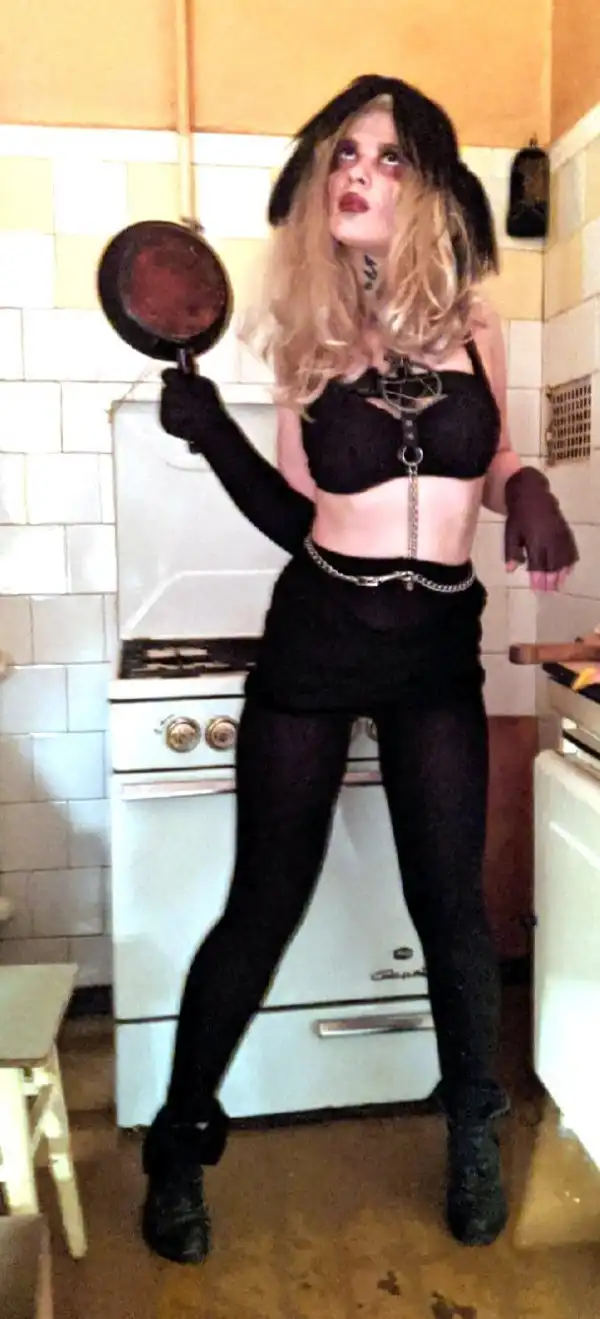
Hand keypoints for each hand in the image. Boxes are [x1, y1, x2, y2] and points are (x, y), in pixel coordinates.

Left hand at [159, 369, 223, 449]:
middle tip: (187, 396)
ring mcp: (164, 411)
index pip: (167, 373)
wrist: (211, 431)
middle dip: (174, 391)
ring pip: (166, 402)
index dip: (174, 376)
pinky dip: (173, 416)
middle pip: (166, 389)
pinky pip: (166, 416)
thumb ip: (191, 377)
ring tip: (189, 410)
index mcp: (176, 383)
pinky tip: (185, 418)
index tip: (180, 378)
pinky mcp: (164, 423)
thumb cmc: (211, 407)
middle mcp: (166, 396)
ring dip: (174, 404)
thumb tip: (185, 372)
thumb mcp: (205, 384)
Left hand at [504, 467, 577, 592]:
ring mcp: (560, 535)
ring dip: (562, 573)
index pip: (538, 565)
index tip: (537, 590)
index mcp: (535, 540)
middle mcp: (550, 539)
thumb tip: (510, 570)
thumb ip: (511, 552)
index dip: (538, 579)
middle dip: (551, 580)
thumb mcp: (510, 533)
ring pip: (564, 559)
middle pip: (552, 565)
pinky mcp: (566, 531)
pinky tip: (568, 570)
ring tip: (559, 585)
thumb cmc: (518, 515)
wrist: (532, 493)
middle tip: (548, 591)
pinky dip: (570, 561)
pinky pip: (571, 549)